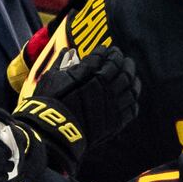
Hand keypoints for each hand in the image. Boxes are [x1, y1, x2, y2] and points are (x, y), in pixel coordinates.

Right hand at [21, 45, 140, 171]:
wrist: (54, 131)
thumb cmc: (50, 103)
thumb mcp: (51, 77)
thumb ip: (61, 62)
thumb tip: (67, 51)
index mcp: (90, 73)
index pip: (103, 56)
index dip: (106, 51)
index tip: (106, 49)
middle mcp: (106, 86)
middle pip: (122, 69)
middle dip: (123, 61)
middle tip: (123, 58)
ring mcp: (113, 104)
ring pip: (131, 88)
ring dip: (133, 78)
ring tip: (131, 75)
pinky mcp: (116, 122)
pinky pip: (132, 108)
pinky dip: (133, 100)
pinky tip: (131, 97)